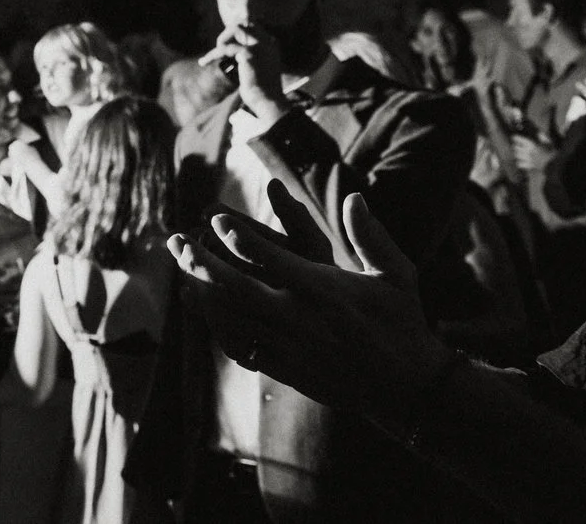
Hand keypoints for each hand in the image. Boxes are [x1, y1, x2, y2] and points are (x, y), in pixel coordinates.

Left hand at [168, 190, 453, 427]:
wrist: (409, 389)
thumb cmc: (403, 323)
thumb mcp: (396, 275)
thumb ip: (371, 235)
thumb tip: (354, 197)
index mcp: (324, 290)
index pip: (270, 257)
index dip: (237, 236)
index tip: (214, 219)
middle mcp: (301, 319)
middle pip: (236, 288)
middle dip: (201, 263)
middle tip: (175, 241)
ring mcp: (290, 348)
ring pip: (232, 320)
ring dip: (202, 294)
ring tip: (183, 272)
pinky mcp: (287, 371)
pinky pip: (242, 349)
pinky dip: (219, 329)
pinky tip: (206, 313)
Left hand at [201, 23, 288, 125]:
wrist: (269, 102)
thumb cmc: (262, 91)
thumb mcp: (259, 69)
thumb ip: (250, 59)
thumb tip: (235, 54)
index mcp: (271, 45)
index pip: (252, 26)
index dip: (235, 31)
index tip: (224, 43)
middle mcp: (267, 42)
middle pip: (243, 23)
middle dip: (227, 33)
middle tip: (220, 49)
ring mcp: (259, 47)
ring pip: (235, 28)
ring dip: (222, 39)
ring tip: (214, 54)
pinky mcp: (249, 54)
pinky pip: (224, 48)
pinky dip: (212, 54)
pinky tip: (204, 62)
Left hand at [509, 131, 553, 172]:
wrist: (555, 166)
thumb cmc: (553, 155)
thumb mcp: (550, 144)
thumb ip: (544, 138)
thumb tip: (539, 134)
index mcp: (532, 145)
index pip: (519, 139)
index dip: (516, 138)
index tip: (514, 138)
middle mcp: (528, 151)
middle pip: (515, 148)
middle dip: (516, 147)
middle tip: (517, 147)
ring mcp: (527, 159)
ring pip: (516, 155)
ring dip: (518, 155)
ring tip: (520, 155)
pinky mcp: (529, 166)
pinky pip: (519, 163)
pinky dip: (520, 163)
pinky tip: (522, 162)